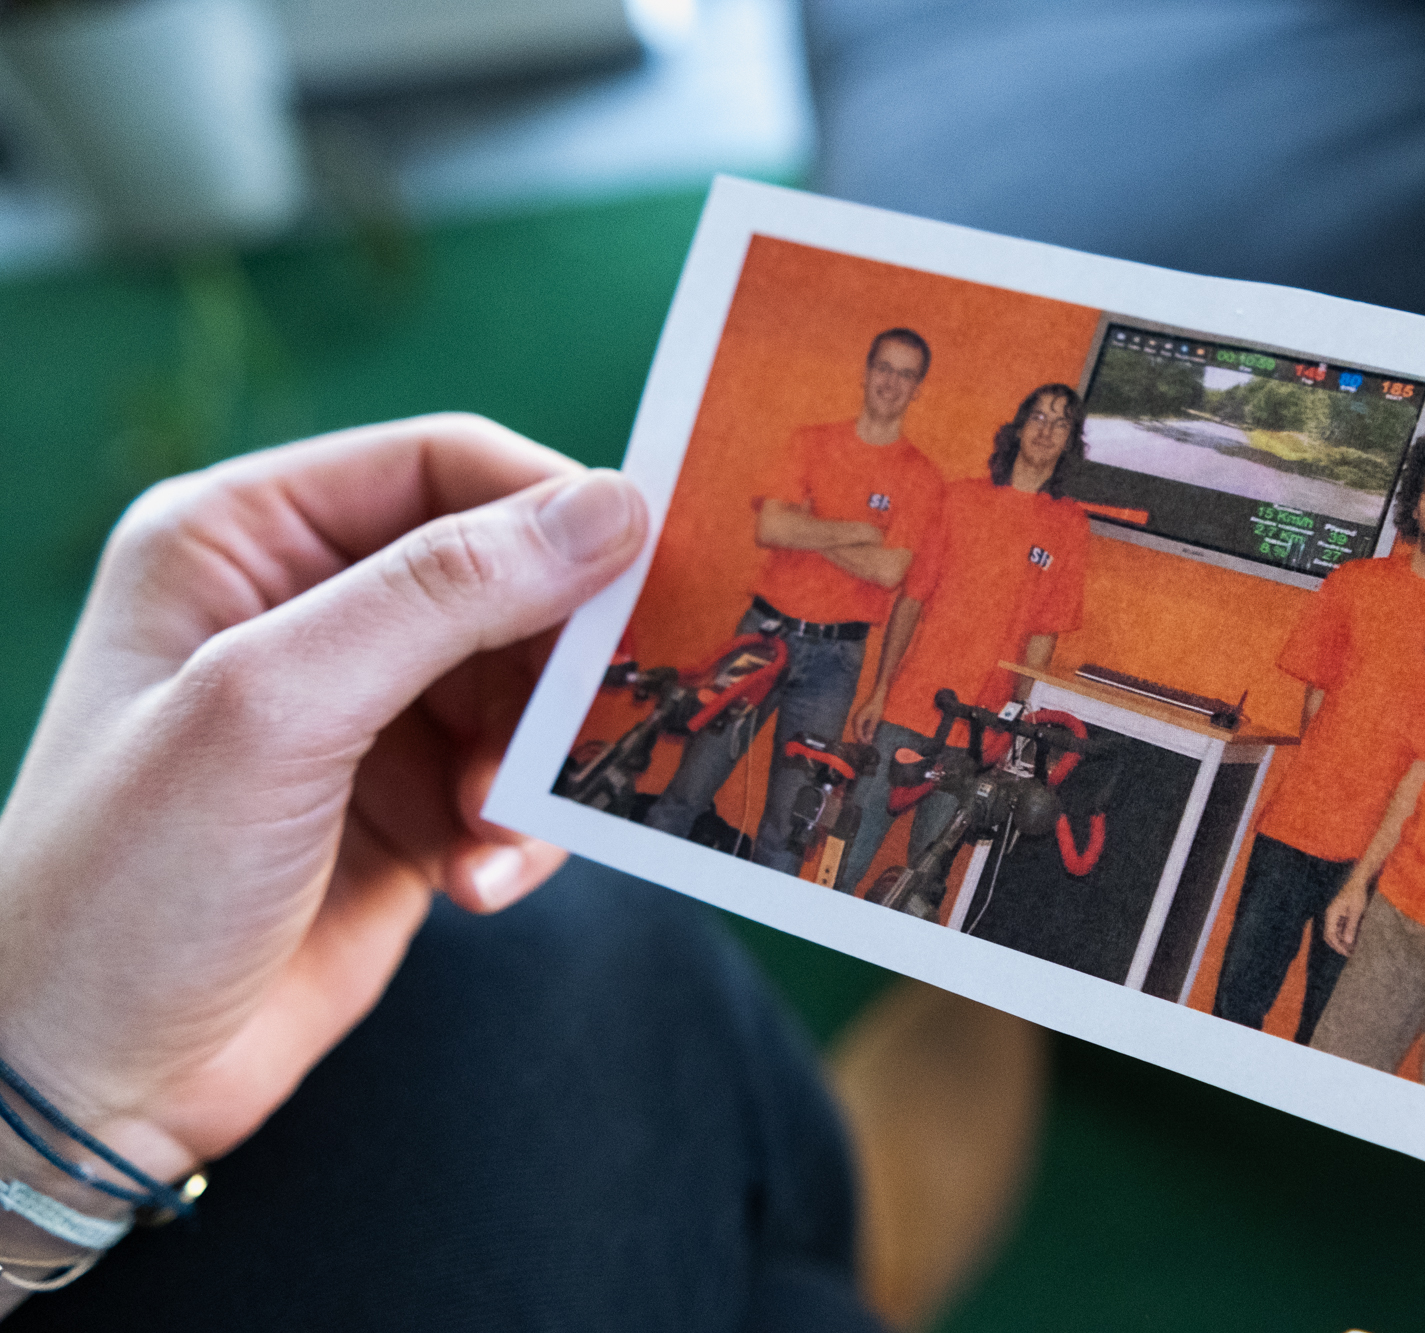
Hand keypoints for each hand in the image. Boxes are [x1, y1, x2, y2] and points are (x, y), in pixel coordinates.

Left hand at [0, 414, 646, 1185]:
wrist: (87, 1085)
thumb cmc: (130, 878)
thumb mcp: (279, 707)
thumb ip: (445, 593)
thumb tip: (613, 507)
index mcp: (246, 538)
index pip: (443, 468)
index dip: (553, 505)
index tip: (653, 562)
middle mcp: (308, 610)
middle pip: (504, 578)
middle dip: (556, 657)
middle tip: (601, 717)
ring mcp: (360, 715)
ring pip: (525, 687)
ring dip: (540, 758)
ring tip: (498, 828)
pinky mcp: (406, 808)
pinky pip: (517, 783)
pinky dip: (522, 831)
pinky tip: (476, 887)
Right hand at [853, 690, 888, 745]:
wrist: (876, 697)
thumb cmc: (876, 707)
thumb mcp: (875, 719)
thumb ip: (871, 730)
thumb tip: (868, 740)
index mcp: (858, 720)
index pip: (858, 734)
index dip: (863, 741)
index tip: (868, 745)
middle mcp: (855, 720)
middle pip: (856, 733)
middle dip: (862, 740)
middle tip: (869, 745)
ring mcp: (856, 719)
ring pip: (857, 731)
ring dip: (862, 736)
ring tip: (869, 741)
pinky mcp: (859, 718)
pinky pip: (859, 727)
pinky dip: (863, 732)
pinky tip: (868, 734)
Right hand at [1324, 879, 1369, 953]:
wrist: (1357, 882)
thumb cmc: (1356, 895)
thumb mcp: (1355, 912)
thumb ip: (1351, 927)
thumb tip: (1347, 942)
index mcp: (1331, 914)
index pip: (1330, 935)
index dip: (1337, 946)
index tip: (1346, 953)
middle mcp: (1330, 916)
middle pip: (1329, 935)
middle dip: (1337, 945)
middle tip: (1348, 954)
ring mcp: (1334, 915)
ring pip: (1335, 932)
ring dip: (1342, 941)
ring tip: (1352, 949)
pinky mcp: (1339, 914)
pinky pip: (1340, 927)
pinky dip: (1345, 935)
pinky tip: (1352, 940)